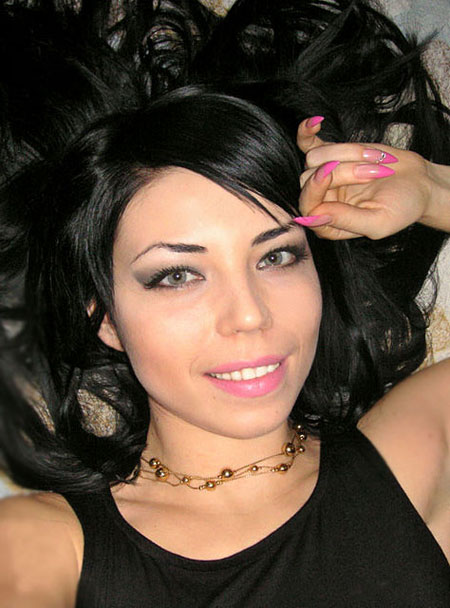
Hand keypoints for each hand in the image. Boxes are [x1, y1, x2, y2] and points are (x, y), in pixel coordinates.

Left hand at [296, 117, 449, 238]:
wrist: (420, 184)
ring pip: (315, 158)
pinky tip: (314, 124)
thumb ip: (346, 220)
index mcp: (330, 223)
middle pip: (310, 179)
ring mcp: (324, 177)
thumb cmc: (402, 207)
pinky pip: (307, 143)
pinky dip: (306, 133)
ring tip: (376, 159)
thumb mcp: (380, 222)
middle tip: (375, 172)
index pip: (307, 207)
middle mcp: (322, 201)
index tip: (328, 174)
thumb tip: (314, 216)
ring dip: (347, 153)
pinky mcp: (330, 155)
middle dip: (343, 172)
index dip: (314, 189)